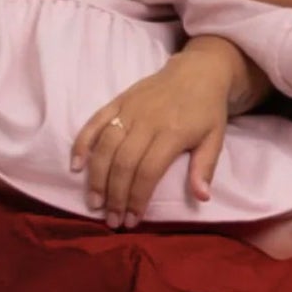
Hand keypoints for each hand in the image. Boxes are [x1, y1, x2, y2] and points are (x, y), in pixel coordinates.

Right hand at [70, 51, 232, 228]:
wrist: (197, 71)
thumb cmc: (206, 110)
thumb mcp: (215, 138)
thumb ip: (205, 168)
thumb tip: (202, 197)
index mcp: (172, 132)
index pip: (148, 171)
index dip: (137, 198)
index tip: (132, 220)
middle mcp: (147, 121)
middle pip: (123, 163)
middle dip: (115, 196)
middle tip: (111, 220)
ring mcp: (129, 110)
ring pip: (105, 146)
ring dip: (97, 177)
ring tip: (94, 202)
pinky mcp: (118, 102)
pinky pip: (95, 122)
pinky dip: (82, 144)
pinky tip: (76, 166)